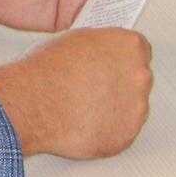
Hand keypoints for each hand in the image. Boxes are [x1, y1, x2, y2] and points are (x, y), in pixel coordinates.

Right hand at [0, 28, 152, 158]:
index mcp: (128, 46)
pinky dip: (107, 129)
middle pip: (138, 78)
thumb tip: (99, 54)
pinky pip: (122, 131)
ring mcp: (136, 108)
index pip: (140, 49)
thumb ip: (98, 47)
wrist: (35, 104)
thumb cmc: (47, 72)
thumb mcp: (73, 40)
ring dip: (114, 107)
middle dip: (119, 82)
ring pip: (131, 107)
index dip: (121, 57)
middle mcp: (139, 76)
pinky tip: (85, 121)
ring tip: (84, 106)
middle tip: (93, 86)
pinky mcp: (126, 135)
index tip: (112, 64)